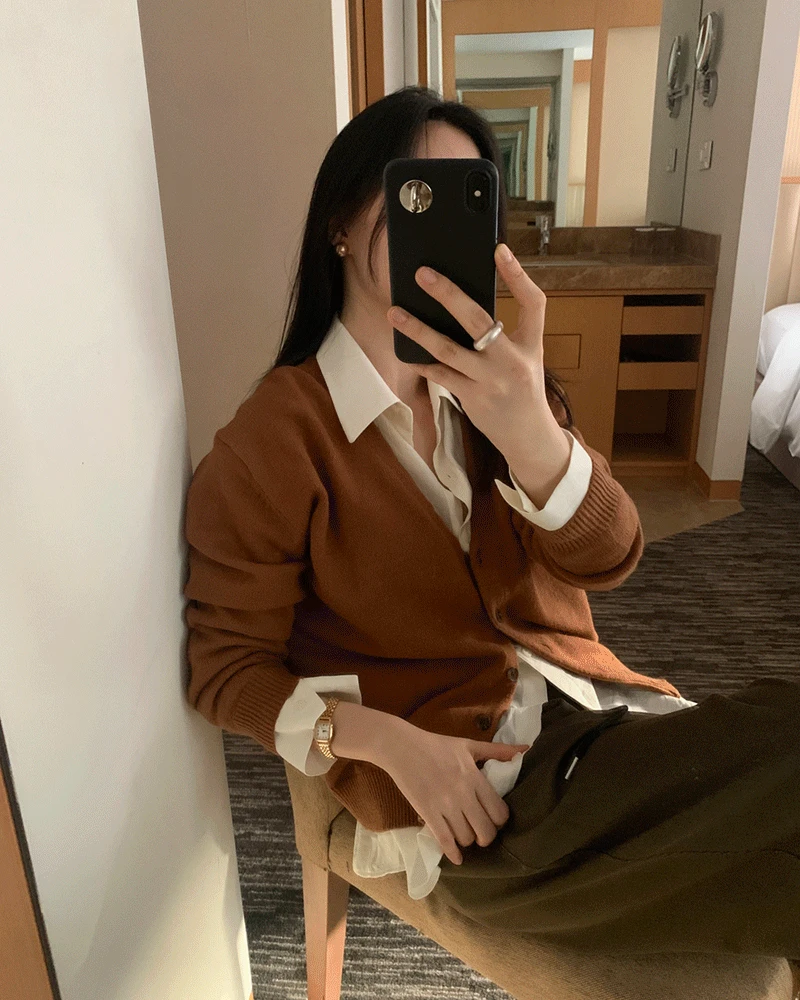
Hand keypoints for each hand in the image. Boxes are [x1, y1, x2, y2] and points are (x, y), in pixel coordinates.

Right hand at [372, 720, 529, 864]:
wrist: (401, 747)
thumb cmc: (436, 745)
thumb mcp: (469, 745)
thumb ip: (498, 750)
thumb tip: (527, 749)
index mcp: (475, 777)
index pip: (499, 812)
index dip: (500, 821)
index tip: (495, 819)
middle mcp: (463, 793)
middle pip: (486, 830)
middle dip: (487, 836)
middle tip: (482, 833)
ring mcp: (444, 805)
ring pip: (466, 838)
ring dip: (468, 841)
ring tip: (465, 835)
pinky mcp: (427, 813)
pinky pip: (444, 841)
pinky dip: (453, 853)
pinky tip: (456, 857)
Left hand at [386, 243, 563, 465]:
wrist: (528, 436)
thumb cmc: (522, 388)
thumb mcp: (526, 356)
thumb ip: (504, 332)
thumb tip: (461, 302)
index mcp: (531, 344)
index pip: (533, 303)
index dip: (518, 275)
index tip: (499, 250)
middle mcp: (512, 361)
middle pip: (478, 320)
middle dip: (448, 295)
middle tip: (423, 274)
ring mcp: (490, 381)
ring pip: (448, 349)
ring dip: (418, 329)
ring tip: (395, 312)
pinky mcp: (473, 399)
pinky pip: (440, 375)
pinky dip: (422, 362)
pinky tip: (405, 349)